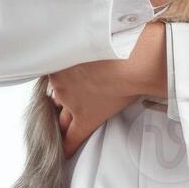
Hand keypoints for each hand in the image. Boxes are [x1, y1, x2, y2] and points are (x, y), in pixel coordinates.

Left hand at [48, 21, 166, 158]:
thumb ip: (84, 41)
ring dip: (65, 115)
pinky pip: (71, 137)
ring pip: (63, 113)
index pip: (53, 74)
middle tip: (72, 93)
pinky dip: (67, 145)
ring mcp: (72, 100)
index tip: (64, 79)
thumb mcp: (97, 36)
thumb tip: (81, 34)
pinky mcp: (86, 117)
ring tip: (68, 119)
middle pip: (57, 93)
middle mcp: (62, 81)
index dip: (60, 78)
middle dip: (62, 95)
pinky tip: (64, 153)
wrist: (135, 59)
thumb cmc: (121, 43)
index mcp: (63, 59)